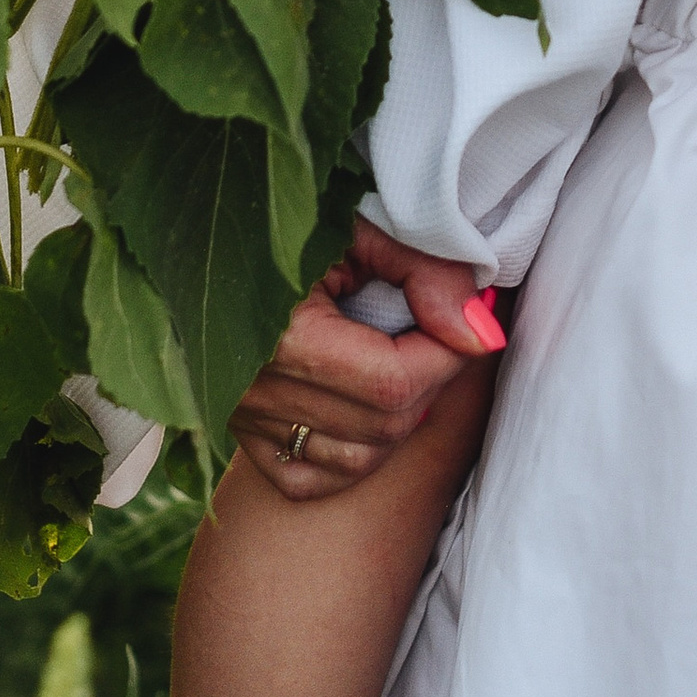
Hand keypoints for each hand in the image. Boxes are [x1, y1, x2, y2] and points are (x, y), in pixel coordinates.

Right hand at [229, 219, 505, 497]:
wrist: (217, 232)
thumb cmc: (290, 219)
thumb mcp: (358, 228)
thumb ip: (424, 272)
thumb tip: (480, 333)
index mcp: (280, 338)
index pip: (395, 381)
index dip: (448, 352)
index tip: (466, 318)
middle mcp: (255, 392)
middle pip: (384, 422)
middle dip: (431, 378)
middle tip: (438, 328)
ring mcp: (243, 418)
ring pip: (358, 458)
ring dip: (399, 416)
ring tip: (403, 358)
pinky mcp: (238, 431)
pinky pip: (311, 476)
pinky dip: (351, 452)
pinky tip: (364, 404)